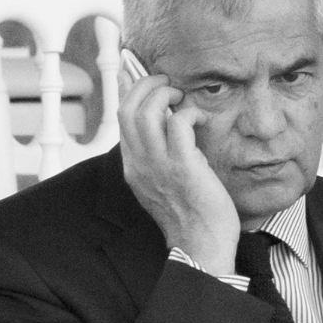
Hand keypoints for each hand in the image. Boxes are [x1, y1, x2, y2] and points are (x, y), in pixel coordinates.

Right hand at [117, 67, 239, 274]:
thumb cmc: (191, 214)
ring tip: (181, 96)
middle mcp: (139, 164)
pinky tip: (201, 119)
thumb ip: (162, 154)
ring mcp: (158, 165)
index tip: (143, 77)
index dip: (131, 91)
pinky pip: (178, 123)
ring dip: (165, 94)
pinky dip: (190, 113)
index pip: (121, 119)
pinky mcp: (183, 166)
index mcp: (133, 167)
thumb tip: (171, 124)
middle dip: (146, 85)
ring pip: (147, 111)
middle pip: (128, 108)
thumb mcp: (165, 181)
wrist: (201, 245)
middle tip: (167, 82)